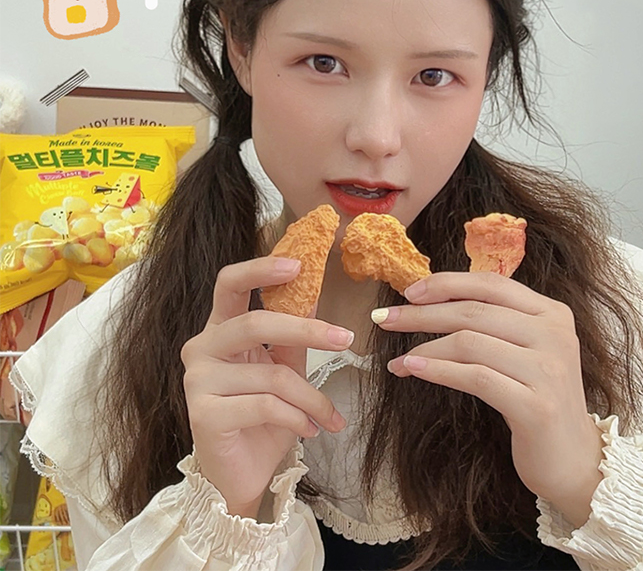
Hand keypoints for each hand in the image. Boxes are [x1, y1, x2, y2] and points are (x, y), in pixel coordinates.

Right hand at [180, 256, 353, 517]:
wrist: (242, 475)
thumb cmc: (263, 418)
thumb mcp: (283, 370)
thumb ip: (293, 336)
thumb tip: (313, 294)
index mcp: (219, 330)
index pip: (228, 284)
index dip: (261, 269)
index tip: (300, 265)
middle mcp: (201, 348)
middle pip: (254, 323)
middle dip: (305, 330)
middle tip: (346, 338)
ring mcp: (197, 381)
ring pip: (270, 375)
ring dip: (311, 398)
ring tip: (330, 416)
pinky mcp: (203, 414)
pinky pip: (265, 405)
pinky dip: (296, 418)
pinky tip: (310, 430)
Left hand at [373, 272, 603, 512]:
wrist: (573, 460)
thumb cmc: (536, 400)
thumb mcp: (524, 351)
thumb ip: (495, 323)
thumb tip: (432, 300)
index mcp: (551, 313)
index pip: (491, 283)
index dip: (446, 284)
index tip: (409, 292)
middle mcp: (555, 334)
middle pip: (474, 311)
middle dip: (422, 313)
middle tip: (385, 320)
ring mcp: (549, 369)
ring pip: (470, 342)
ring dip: (424, 347)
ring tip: (397, 359)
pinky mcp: (536, 406)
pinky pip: (474, 377)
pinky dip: (437, 371)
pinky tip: (413, 369)